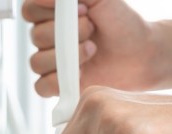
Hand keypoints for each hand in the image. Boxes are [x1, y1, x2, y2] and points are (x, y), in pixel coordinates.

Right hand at [22, 0, 171, 96]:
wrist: (142, 52)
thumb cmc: (123, 23)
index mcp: (53, 14)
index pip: (29, 10)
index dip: (46, 8)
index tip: (77, 8)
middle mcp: (50, 38)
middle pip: (35, 36)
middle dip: (66, 32)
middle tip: (92, 28)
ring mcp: (55, 62)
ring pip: (37, 62)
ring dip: (65, 56)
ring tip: (92, 49)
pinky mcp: (62, 85)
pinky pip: (42, 87)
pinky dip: (57, 81)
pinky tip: (81, 72)